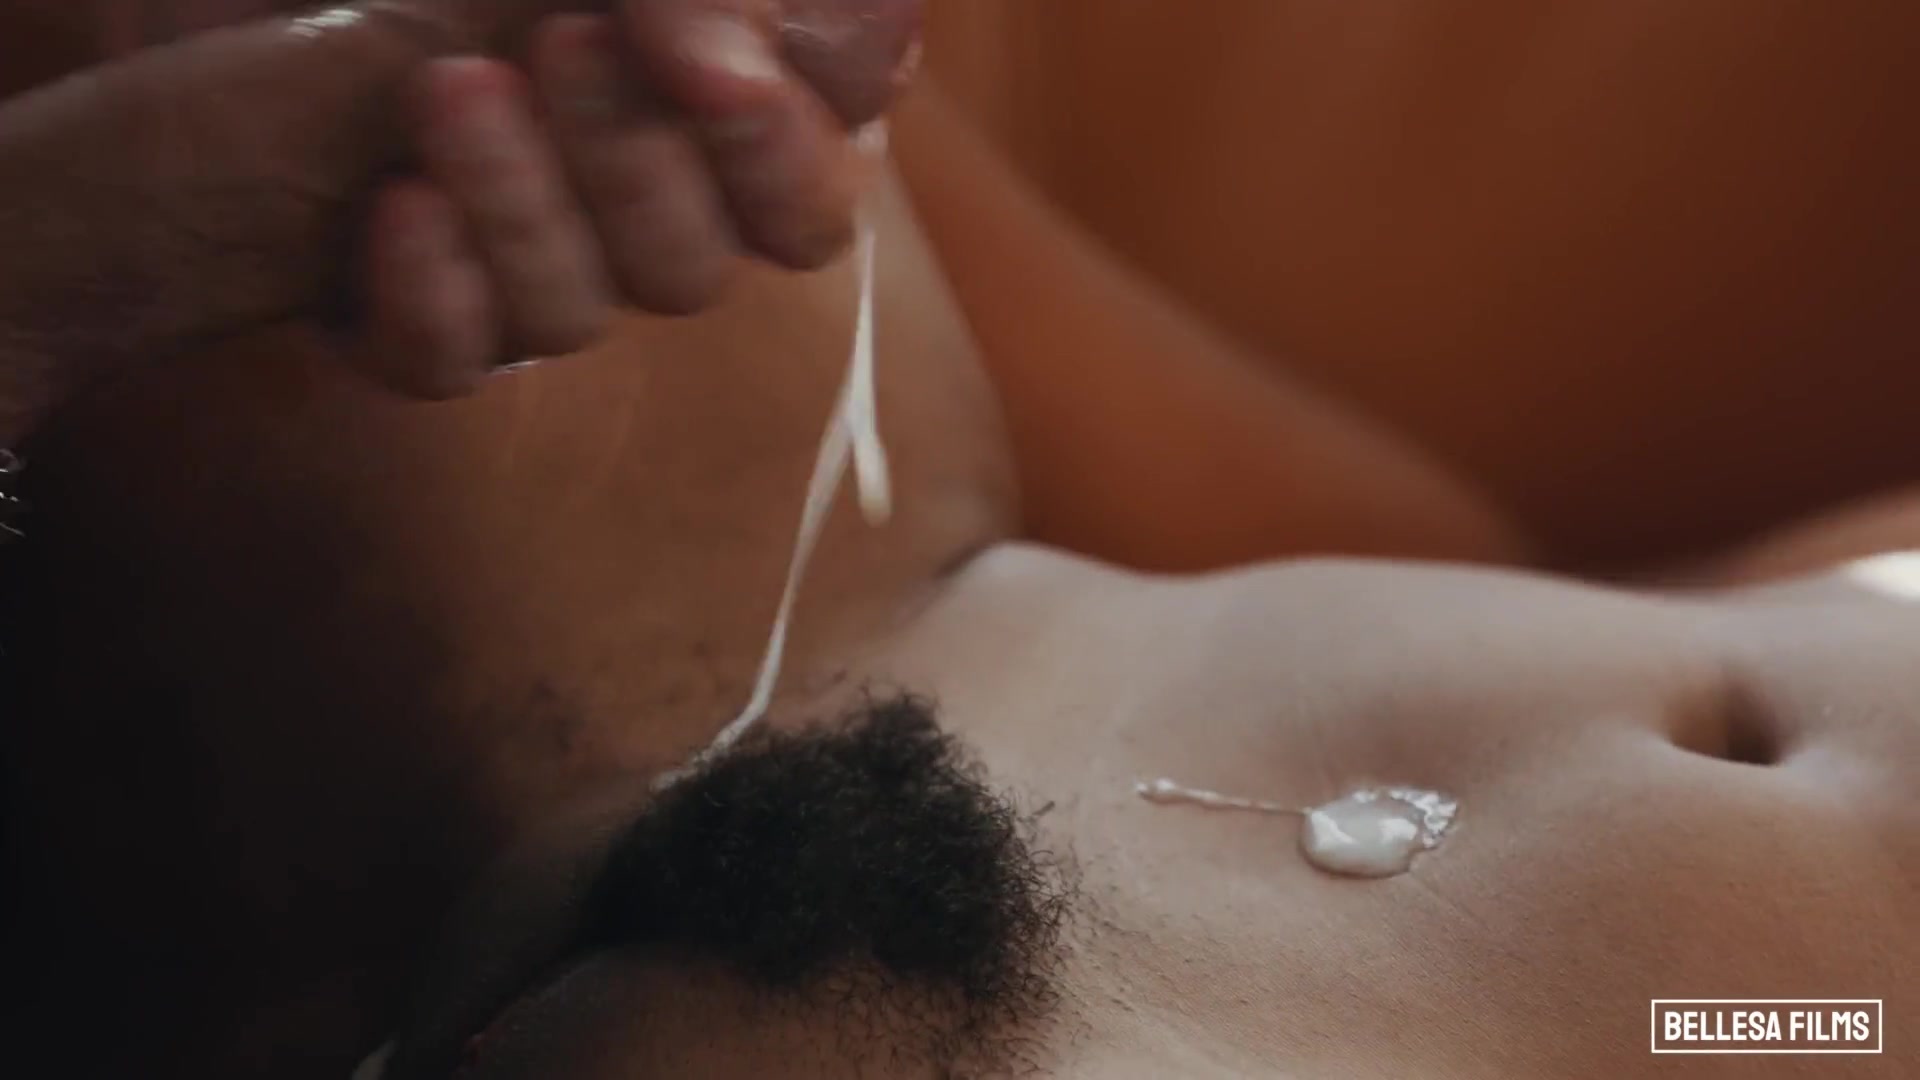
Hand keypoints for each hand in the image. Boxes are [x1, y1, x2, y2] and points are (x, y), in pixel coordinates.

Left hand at [357, 0, 919, 396]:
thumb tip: (769, 55)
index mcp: (704, 122)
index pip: (808, 202)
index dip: (780, 153)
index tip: (701, 56)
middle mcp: (628, 212)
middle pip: (700, 268)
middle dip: (633, 158)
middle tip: (556, 39)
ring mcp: (521, 272)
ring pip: (579, 316)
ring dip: (522, 205)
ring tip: (438, 90)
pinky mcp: (411, 313)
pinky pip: (452, 365)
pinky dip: (431, 295)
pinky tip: (391, 208)